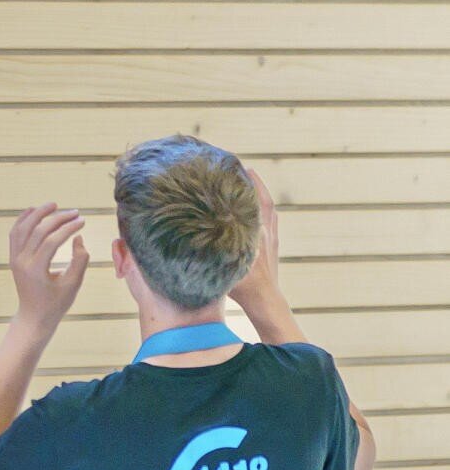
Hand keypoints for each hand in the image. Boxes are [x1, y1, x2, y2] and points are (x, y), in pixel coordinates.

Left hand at [10, 203, 89, 330]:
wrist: (34, 316)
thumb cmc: (56, 303)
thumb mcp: (73, 284)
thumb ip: (79, 261)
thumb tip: (78, 237)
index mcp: (36, 270)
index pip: (52, 241)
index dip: (69, 228)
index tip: (82, 221)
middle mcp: (22, 262)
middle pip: (38, 231)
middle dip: (57, 218)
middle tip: (75, 212)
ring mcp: (15, 259)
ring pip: (22, 228)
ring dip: (37, 214)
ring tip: (54, 205)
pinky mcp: (13, 258)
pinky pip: (15, 234)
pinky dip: (23, 220)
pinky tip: (34, 210)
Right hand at [228, 169, 281, 310]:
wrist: (266, 302)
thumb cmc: (244, 286)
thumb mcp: (226, 264)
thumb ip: (214, 249)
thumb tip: (197, 233)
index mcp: (257, 233)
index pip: (256, 200)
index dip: (250, 182)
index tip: (240, 167)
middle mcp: (267, 232)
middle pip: (264, 200)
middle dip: (254, 183)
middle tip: (243, 169)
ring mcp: (272, 239)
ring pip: (269, 210)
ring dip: (260, 195)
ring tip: (248, 184)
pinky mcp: (272, 247)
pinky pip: (270, 221)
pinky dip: (263, 209)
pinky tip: (254, 210)